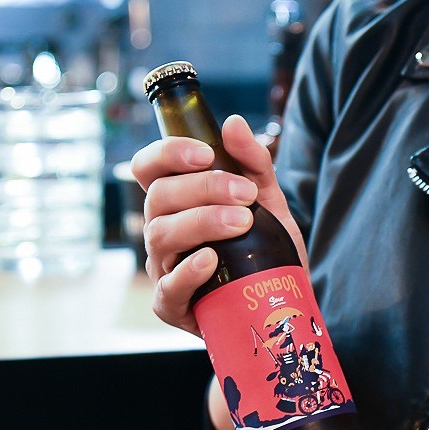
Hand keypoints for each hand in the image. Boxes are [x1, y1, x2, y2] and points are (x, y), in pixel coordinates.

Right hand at [129, 114, 306, 337]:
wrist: (280, 302)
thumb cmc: (265, 248)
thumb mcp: (269, 201)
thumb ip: (254, 163)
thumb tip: (233, 124)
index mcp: (175, 200)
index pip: (148, 167)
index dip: (167, 153)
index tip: (206, 154)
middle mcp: (160, 230)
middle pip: (158, 197)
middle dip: (204, 188)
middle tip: (247, 195)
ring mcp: (162, 268)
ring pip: (161, 235)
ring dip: (203, 222)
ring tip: (243, 222)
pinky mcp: (172, 304)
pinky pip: (168, 286)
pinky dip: (188, 271)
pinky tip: (211, 259)